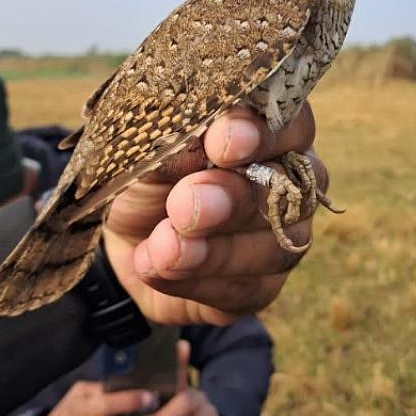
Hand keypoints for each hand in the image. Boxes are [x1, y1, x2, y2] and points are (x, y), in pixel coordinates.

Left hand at [103, 104, 323, 325]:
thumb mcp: (147, 151)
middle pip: (289, 190)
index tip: (221, 144)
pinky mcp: (263, 286)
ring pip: (274, 247)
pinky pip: (248, 290)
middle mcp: (290, 185)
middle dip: (234, 197)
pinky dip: (199, 282)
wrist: (123, 242)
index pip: (293, 125)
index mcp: (269, 135)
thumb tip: (200, 141)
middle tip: (183, 203)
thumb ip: (177, 141)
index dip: (264, 135)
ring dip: (215, 250)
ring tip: (162, 249)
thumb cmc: (146, 179)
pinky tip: (160, 270)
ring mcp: (283, 239)